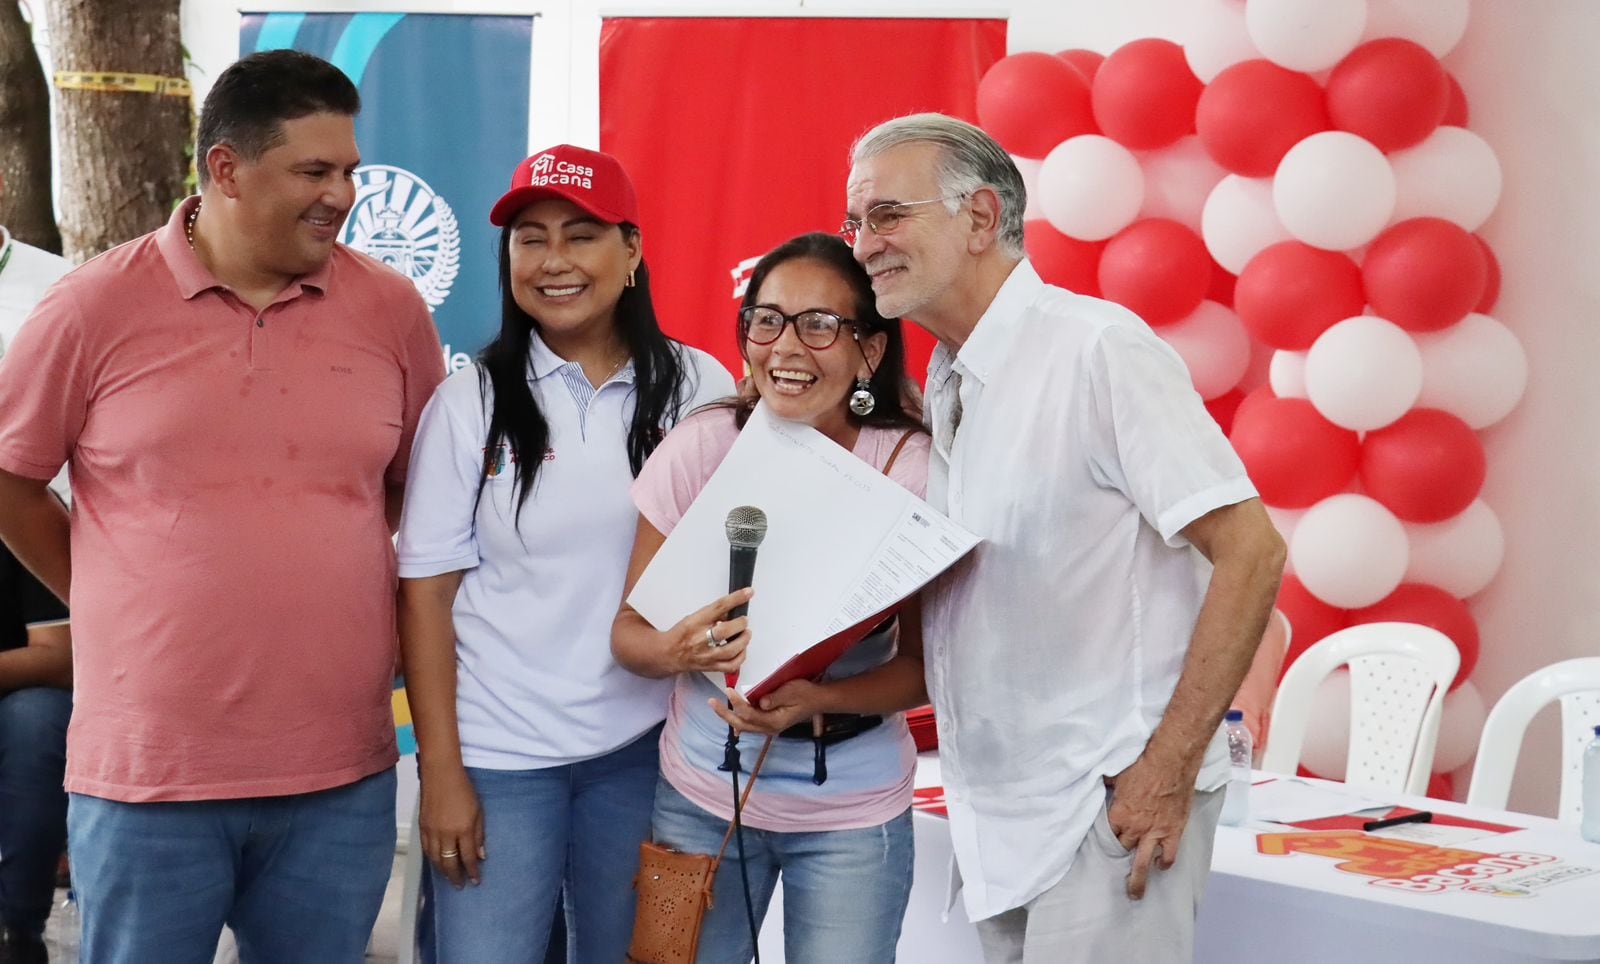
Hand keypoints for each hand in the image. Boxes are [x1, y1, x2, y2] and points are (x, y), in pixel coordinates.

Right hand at [419, 765, 485, 887]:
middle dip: (456, 876)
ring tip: (449, 878)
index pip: (468, 857)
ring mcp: (432, 831)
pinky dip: (432, 859)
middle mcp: (446, 834)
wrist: (441, 774)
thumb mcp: (479, 811)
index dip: (472, 871)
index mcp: (463, 829)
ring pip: (436, 859)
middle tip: (460, 886)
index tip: (475, 881)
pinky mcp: (422, 827)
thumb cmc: (464, 789)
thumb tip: (481, 855)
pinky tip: (437, 863)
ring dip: (443, 871)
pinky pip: (426, 850)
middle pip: (450, 862)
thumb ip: (479, 835)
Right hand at [664, 588, 752, 676]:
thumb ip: (714, 614)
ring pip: (730, 650)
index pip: (718, 607)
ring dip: (743, 640)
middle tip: (744, 621)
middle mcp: (700, 639)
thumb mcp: (694, 617)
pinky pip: (731, 665)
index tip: (748, 592)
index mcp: (696, 622)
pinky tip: (741, 650)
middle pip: (725, 631)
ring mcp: (706, 655)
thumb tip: (733, 610)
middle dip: (740, 624)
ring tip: (745, 634)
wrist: (668, 654)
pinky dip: (741, 657)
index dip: (735, 599)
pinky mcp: (711, 666)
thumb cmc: (681, 635)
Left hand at [710, 679, 824, 735]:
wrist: (817, 700)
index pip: (750, 714)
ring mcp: (768, 727)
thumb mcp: (792, 691)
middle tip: (711, 702)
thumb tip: (760, 702)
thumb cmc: (805, 693)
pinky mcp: (768, 723)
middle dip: (725, 713)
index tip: (728, 690)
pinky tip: (729, 712)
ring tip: (716, 705)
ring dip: (729, 716)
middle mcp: (769, 728)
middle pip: (742, 724)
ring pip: (743, 725)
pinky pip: (749, 723)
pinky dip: (738, 718)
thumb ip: (775, 697)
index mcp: (774, 721)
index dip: (737, 703)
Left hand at [1106, 752, 1197, 899]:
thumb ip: (1106, 784)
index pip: (1107, 835)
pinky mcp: (1174, 831)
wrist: (1172, 761)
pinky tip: (1161, 866)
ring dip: (1138, 879)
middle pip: (1122, 849)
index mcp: (1119, 815)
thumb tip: (1096, 780)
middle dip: (1119, 855)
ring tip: (1135, 892)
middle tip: (1116, 870)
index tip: (1103, 846)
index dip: (1105, 839)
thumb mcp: (1117, 774)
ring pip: (1143, 864)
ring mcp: (1155, 833)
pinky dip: (1164, 863)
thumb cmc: (1143, 765)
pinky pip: (1169, 856)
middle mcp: (1135, 828)